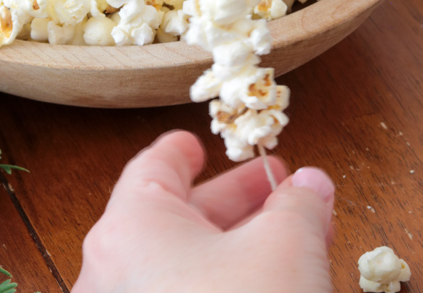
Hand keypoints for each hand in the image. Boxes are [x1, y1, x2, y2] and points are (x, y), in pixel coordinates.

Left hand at [71, 130, 334, 292]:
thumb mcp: (287, 247)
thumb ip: (298, 205)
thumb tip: (311, 184)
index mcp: (130, 227)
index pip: (154, 167)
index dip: (183, 151)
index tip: (200, 144)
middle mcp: (111, 274)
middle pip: (175, 219)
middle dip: (235, 203)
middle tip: (278, 190)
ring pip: (182, 270)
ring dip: (239, 250)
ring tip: (294, 240)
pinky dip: (222, 291)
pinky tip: (272, 290)